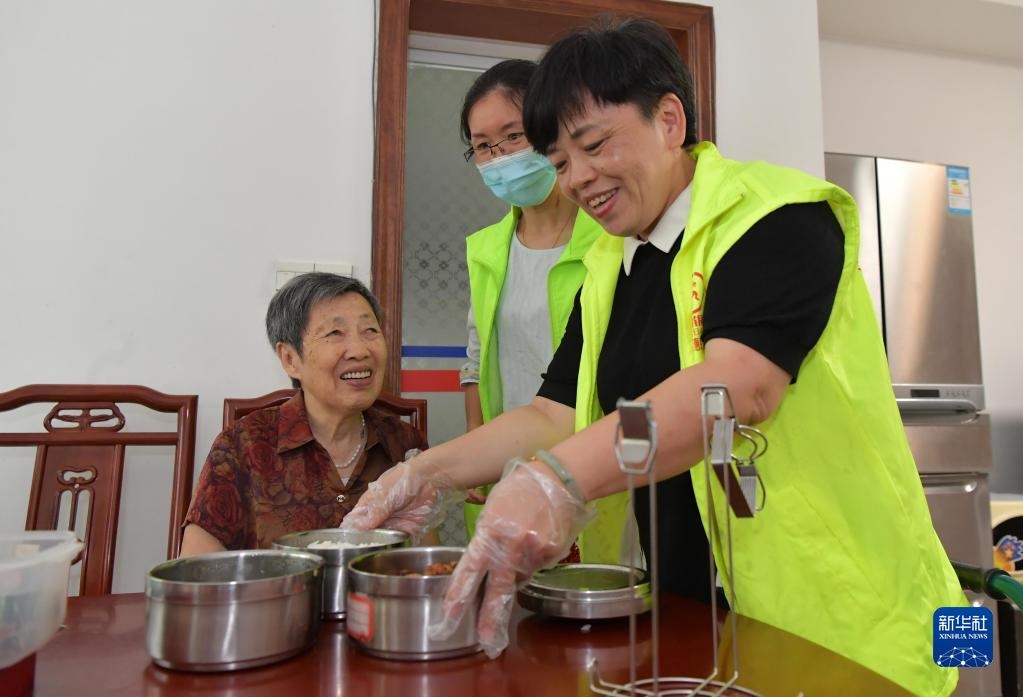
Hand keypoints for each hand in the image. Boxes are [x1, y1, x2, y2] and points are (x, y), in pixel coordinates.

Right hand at [341, 458, 459, 539]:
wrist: (429, 480)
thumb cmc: (402, 481)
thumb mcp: (384, 496)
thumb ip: (372, 513)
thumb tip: (355, 528)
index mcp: (369, 503)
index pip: (354, 520)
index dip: (350, 531)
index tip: (347, 543)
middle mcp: (379, 515)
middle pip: (367, 533)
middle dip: (365, 541)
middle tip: (362, 550)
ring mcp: (393, 522)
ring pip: (382, 539)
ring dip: (380, 544)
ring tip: (375, 550)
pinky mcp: (407, 528)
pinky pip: (398, 540)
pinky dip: (394, 544)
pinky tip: (390, 549)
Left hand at [430, 457, 593, 657]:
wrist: (558, 479)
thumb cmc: (518, 489)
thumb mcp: (492, 512)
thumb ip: (487, 540)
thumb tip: (487, 568)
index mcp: (489, 534)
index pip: (468, 573)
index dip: (458, 599)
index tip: (448, 619)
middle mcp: (510, 548)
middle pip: (497, 592)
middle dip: (491, 621)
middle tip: (487, 643)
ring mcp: (533, 553)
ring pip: (519, 577)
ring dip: (515, 572)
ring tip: (520, 544)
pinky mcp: (551, 555)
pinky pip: (536, 566)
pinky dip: (532, 560)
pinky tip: (535, 539)